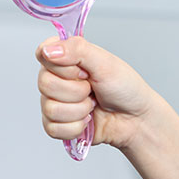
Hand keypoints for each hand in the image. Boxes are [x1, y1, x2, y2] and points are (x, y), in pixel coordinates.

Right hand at [36, 36, 159, 150]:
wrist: (135, 119)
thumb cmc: (124, 87)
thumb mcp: (104, 62)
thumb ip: (76, 50)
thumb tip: (49, 49)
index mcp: (65, 57)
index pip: (42, 54)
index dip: (62, 65)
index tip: (83, 70)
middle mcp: (56, 78)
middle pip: (45, 84)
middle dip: (76, 91)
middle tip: (92, 88)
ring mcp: (54, 102)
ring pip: (50, 108)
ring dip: (79, 110)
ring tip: (92, 105)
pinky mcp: (56, 124)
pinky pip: (53, 128)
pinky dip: (76, 127)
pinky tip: (87, 120)